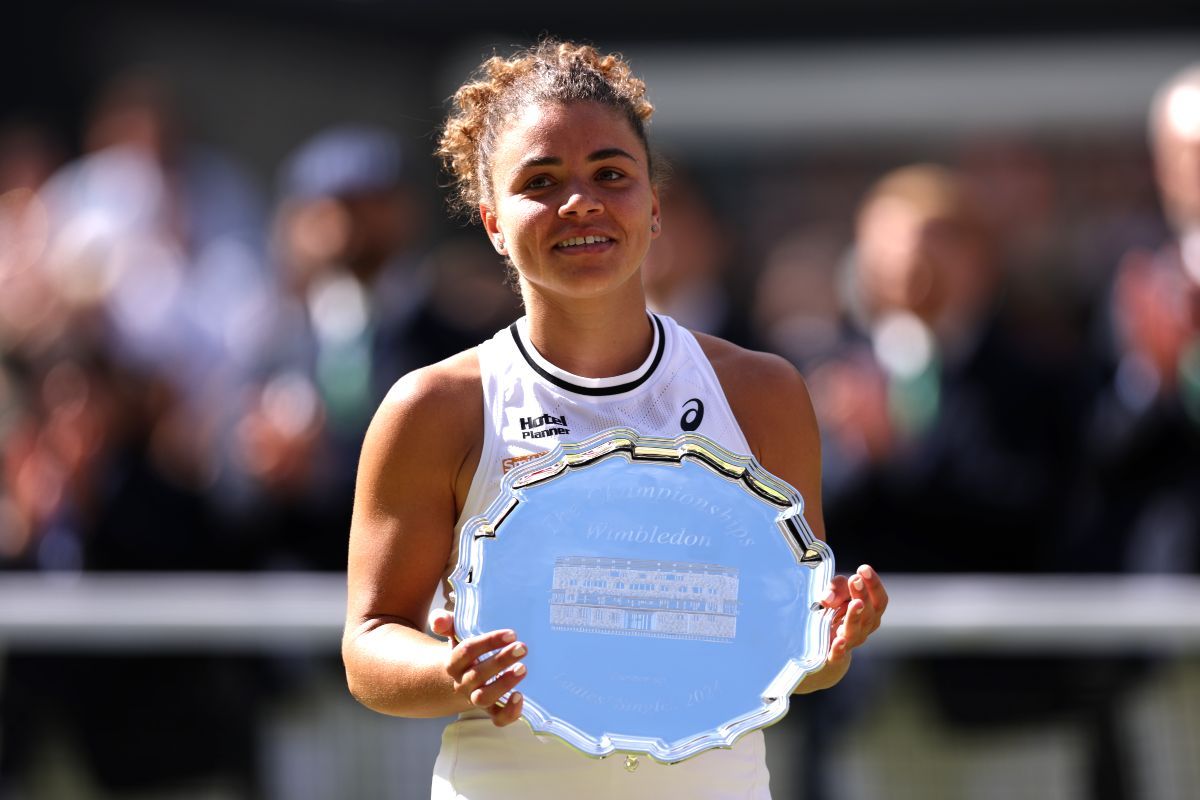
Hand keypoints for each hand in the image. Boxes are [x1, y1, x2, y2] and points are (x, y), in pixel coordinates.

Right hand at [429, 608, 526, 725]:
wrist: (456, 681)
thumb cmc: (462, 652)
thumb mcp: (452, 634)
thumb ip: (444, 621)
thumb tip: (439, 620)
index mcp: (453, 663)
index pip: (467, 651)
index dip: (488, 642)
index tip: (511, 634)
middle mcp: (463, 682)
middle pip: (478, 675)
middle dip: (501, 661)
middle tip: (522, 648)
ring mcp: (475, 698)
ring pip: (485, 697)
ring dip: (504, 685)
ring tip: (523, 669)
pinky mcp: (490, 710)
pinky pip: (497, 718)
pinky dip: (509, 712)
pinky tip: (520, 697)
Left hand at [821, 564, 886, 664]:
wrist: (823, 648)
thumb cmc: (834, 612)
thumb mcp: (835, 594)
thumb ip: (834, 590)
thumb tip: (827, 600)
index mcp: (871, 613)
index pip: (879, 600)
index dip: (874, 585)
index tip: (863, 569)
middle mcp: (865, 628)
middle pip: (869, 613)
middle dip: (862, 595)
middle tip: (855, 579)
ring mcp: (851, 642)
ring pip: (855, 630)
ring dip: (855, 616)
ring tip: (855, 603)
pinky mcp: (834, 656)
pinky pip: (838, 654)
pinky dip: (839, 649)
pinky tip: (838, 640)